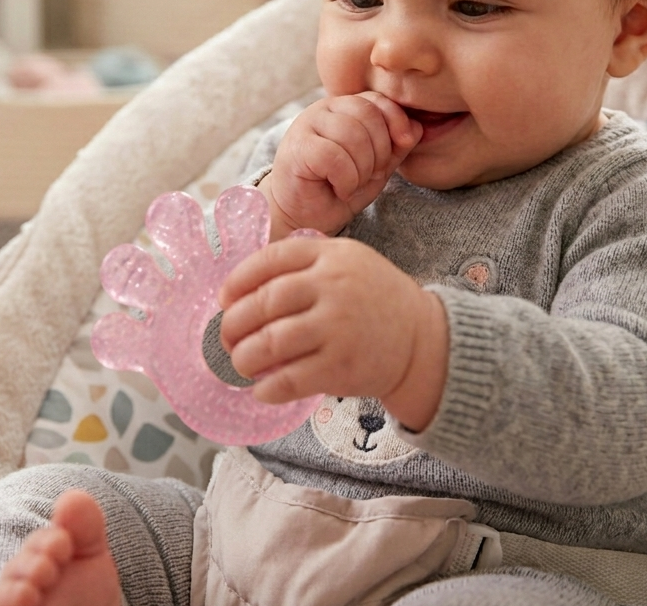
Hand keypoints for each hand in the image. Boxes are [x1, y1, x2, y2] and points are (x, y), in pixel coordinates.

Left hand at [218, 236, 447, 432]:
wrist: (423, 339)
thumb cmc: (374, 298)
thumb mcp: (347, 261)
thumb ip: (304, 263)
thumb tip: (243, 288)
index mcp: (330, 255)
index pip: (271, 259)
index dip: (239, 280)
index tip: (224, 298)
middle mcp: (333, 287)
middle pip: (265, 302)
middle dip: (235, 323)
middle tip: (226, 337)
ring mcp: (338, 327)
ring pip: (272, 342)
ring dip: (246, 357)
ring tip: (241, 363)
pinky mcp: (342, 367)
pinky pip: (291, 379)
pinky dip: (268, 388)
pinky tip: (261, 390)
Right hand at [262, 92, 423, 238]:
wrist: (302, 217)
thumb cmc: (337, 189)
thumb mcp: (376, 167)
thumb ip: (395, 146)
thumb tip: (417, 127)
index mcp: (343, 108)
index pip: (377, 99)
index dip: (396, 121)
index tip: (401, 146)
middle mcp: (323, 109)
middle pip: (368, 115)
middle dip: (380, 151)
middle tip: (369, 175)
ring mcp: (306, 125)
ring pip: (352, 135)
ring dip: (362, 169)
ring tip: (352, 184)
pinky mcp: (297, 148)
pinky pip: (334, 156)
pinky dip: (346, 180)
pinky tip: (339, 189)